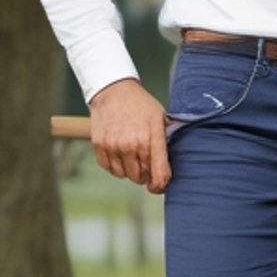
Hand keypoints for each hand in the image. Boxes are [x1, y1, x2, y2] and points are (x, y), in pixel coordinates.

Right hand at [89, 78, 170, 193]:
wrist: (114, 91)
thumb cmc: (141, 105)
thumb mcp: (161, 118)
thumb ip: (167, 140)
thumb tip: (177, 161)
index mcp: (151, 138)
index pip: (159, 173)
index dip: (160, 185)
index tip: (159, 186)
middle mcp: (132, 145)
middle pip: (140, 177)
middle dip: (145, 174)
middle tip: (145, 164)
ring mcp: (114, 146)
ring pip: (124, 175)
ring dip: (129, 170)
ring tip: (132, 156)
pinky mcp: (99, 146)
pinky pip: (109, 168)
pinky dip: (115, 166)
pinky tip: (119, 154)